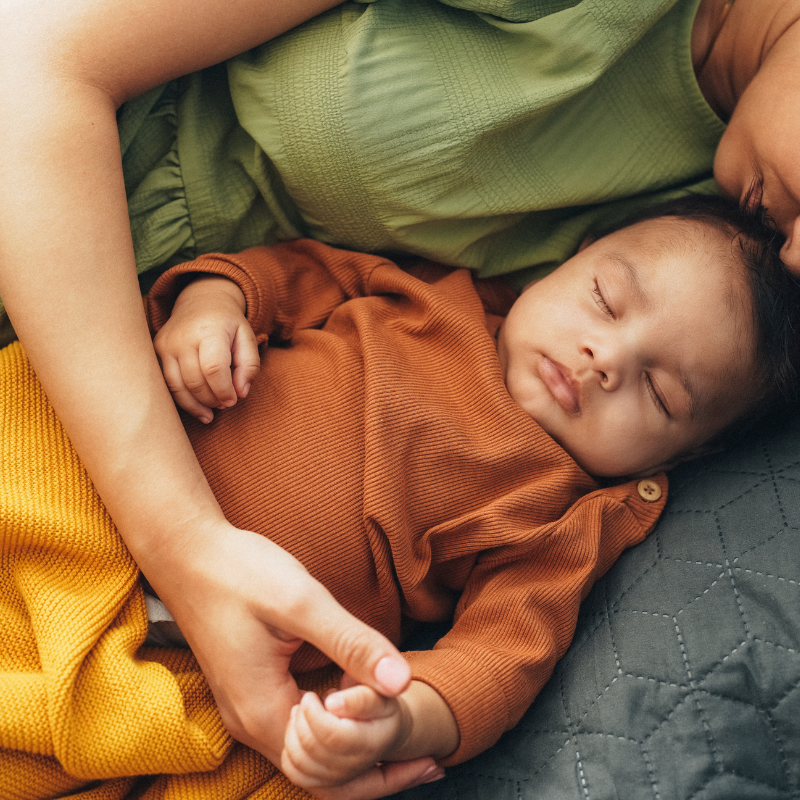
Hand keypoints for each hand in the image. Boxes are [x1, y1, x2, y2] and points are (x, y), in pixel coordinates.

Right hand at [149, 521, 438, 798]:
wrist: (187, 552)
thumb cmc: (239, 573)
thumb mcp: (301, 604)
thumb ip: (352, 643)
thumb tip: (403, 682)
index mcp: (262, 711)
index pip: (328, 770)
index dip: (376, 762)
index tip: (418, 739)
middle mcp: (252, 722)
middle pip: (321, 775)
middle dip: (373, 769)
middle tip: (430, 758)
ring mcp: (250, 708)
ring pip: (311, 756)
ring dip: (356, 751)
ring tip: (406, 738)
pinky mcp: (254, 690)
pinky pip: (300, 730)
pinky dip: (337, 729)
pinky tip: (365, 705)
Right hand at [153, 276, 260, 421]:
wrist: (200, 301)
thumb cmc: (228, 324)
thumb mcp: (247, 338)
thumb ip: (249, 365)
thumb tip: (241, 393)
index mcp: (209, 330)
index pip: (213, 368)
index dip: (224, 390)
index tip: (233, 400)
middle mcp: (182, 337)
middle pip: (195, 381)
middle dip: (212, 399)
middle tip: (225, 405)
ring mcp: (166, 344)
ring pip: (177, 386)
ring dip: (196, 405)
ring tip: (211, 413)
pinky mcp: (157, 352)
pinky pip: (167, 384)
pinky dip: (183, 401)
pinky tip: (198, 409)